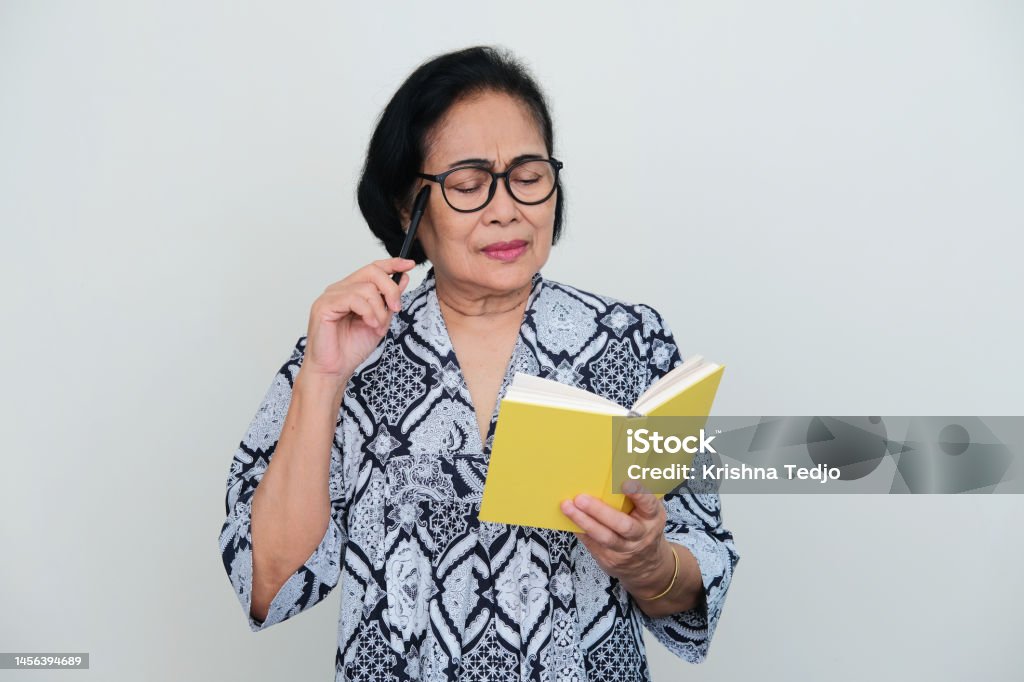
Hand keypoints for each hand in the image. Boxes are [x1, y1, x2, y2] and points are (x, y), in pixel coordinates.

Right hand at [301, 257, 415, 384]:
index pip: (372, 268)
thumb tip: (403, 278)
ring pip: (366, 287)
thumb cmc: (351, 349)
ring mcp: (330, 296)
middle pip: (372, 272)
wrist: (335, 370)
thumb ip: (389, 301)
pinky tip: (370, 324)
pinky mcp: (323, 306)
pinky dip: (368, 312)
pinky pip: (353, 298)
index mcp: (351, 291)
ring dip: (379, 309)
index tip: (410, 265)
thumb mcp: (380, 321)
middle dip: (390, 288)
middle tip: (396, 307)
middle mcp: (340, 289)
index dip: (392, 263)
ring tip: (377, 326)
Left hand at [559, 481, 672, 595]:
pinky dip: (579, 530)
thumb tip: (620, 470)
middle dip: (599, 511)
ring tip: (567, 507)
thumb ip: (639, 495)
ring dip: (583, 521)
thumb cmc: (644, 527)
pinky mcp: (609, 559)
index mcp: (652, 517)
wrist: (646, 565)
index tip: (626, 483)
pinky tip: (567, 519)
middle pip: (622, 525)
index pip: (648, 504)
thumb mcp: (649, 512)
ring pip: (604, 537)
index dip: (639, 494)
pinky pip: (592, 544)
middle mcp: (641, 535)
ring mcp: (625, 550)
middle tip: (581, 498)